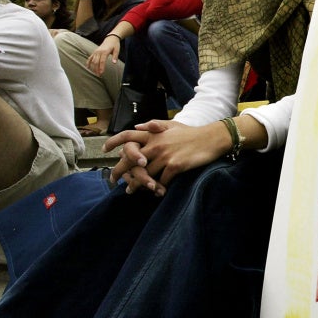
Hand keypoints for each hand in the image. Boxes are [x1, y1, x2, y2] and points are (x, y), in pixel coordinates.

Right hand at [86, 36, 120, 75]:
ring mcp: (96, 52)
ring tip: (95, 74)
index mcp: (104, 52)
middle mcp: (98, 52)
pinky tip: (88, 67)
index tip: (101, 73)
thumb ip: (115, 56)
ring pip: (93, 61)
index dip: (101, 67)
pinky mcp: (94, 52)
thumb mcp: (117, 50)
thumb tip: (114, 63)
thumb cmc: (115, 44)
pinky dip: (88, 62)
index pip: (102, 61)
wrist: (111, 38)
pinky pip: (90, 58)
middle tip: (99, 75)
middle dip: (97, 69)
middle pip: (96, 62)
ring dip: (93, 68)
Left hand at [105, 119, 229, 194]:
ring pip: (144, 174)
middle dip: (119, 171)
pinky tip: (156, 192)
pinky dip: (157, 188)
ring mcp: (165, 156)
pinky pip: (161, 181)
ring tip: (131, 190)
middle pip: (131, 159)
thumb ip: (155, 126)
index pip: (128, 135)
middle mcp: (156, 145)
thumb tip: (138, 126)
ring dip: (136, 184)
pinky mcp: (175, 166)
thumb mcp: (173, 125)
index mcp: (154, 134)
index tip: (104, 150)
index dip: (114, 142)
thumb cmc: (192, 133)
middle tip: (113, 179)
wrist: (212, 138)